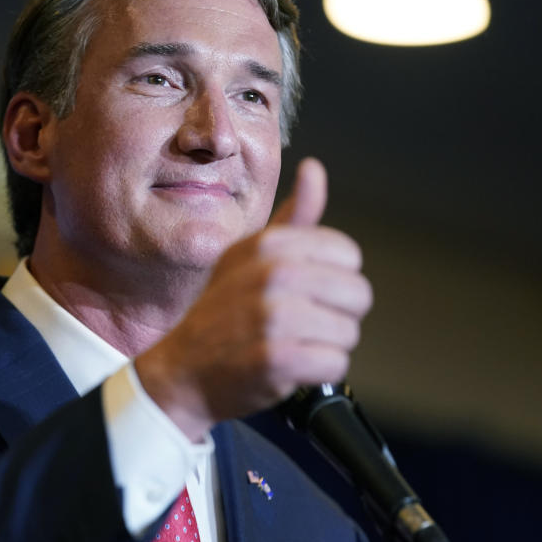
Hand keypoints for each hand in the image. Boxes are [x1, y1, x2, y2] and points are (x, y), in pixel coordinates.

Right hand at [135, 158, 372, 440]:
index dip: (334, 278)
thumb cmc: (223, 311)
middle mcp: (271, 274)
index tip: (305, 291)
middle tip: (300, 323)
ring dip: (326, 346)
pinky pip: (334, 364)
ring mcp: (273, 317)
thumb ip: (293, 216)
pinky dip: (318, 372)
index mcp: (269, 244)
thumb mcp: (250, 255)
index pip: (347, 254)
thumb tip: (314, 169)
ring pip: (348, 332)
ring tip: (291, 343)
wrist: (183, 371)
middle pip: (357, 294)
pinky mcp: (277, 360)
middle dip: (336, 315)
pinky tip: (290, 367)